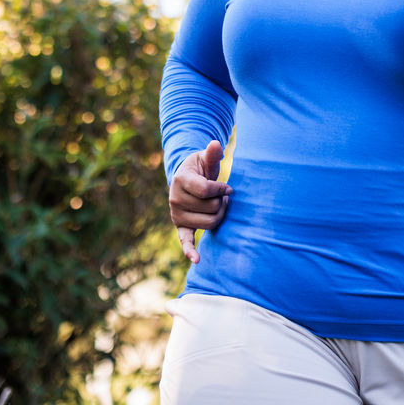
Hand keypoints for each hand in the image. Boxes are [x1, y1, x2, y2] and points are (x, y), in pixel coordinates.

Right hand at [168, 140, 231, 263]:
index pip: (207, 190)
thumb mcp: (206, 157)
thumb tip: (216, 144)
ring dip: (219, 215)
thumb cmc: (200, 167)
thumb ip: (212, 152)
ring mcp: (177, 214)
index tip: (228, 188)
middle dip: (222, 201)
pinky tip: (197, 260)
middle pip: (211, 208)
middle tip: (221, 195)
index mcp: (181, 180)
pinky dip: (190, 251)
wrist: (187, 178)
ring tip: (217, 205)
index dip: (222, 189)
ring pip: (209, 222)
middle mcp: (175, 198)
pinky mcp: (180, 225)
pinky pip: (184, 240)